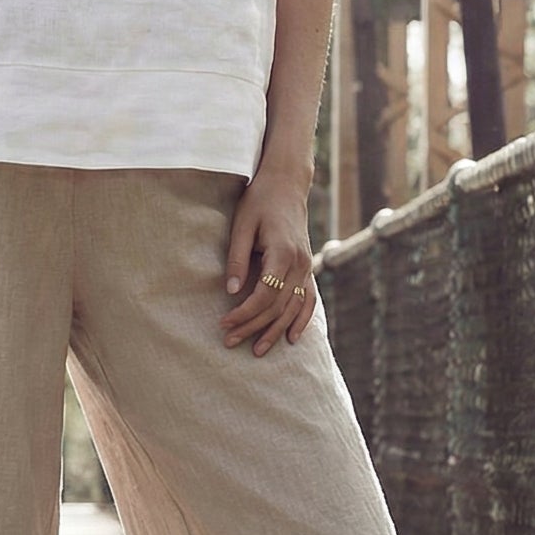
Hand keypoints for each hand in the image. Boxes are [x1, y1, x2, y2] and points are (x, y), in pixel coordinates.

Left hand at [220, 167, 317, 355]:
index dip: (244, 313)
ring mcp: (308, 267)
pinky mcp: (308, 268)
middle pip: (278, 307)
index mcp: (283, 253)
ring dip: (276, 331)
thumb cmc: (259, 201)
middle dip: (254, 327)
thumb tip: (231, 291)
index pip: (265, 295)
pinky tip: (292, 338)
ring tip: (258, 350)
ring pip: (294, 308)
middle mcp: (300, 264)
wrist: (286, 184)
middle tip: (230, 341)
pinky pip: (310, 300)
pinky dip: (302, 320)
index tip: (224, 323)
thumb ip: (237, 258)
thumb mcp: (242, 225)